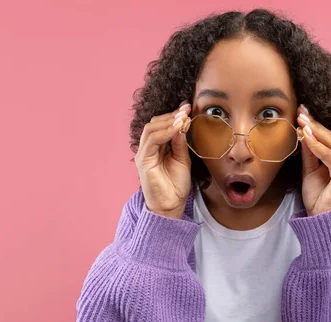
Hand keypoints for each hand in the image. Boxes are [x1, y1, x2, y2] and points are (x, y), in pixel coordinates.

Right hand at [135, 100, 191, 218]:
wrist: (171, 204)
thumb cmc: (176, 184)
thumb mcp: (183, 159)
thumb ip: (181, 143)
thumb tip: (183, 123)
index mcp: (158, 146)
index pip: (163, 125)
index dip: (175, 115)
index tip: (188, 107)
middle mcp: (149, 147)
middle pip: (155, 123)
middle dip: (171, 114)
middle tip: (186, 109)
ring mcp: (144, 153)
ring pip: (151, 128)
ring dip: (168, 121)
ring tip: (183, 117)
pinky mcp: (143, 159)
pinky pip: (152, 140)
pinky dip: (165, 132)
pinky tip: (177, 128)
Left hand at [296, 104, 330, 216]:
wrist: (322, 220)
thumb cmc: (318, 199)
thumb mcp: (310, 171)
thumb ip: (310, 153)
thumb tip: (304, 132)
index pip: (328, 139)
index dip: (315, 125)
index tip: (301, 112)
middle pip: (330, 138)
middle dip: (314, 123)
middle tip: (300, 110)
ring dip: (315, 131)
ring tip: (301, 119)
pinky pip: (329, 156)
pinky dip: (317, 145)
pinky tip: (306, 136)